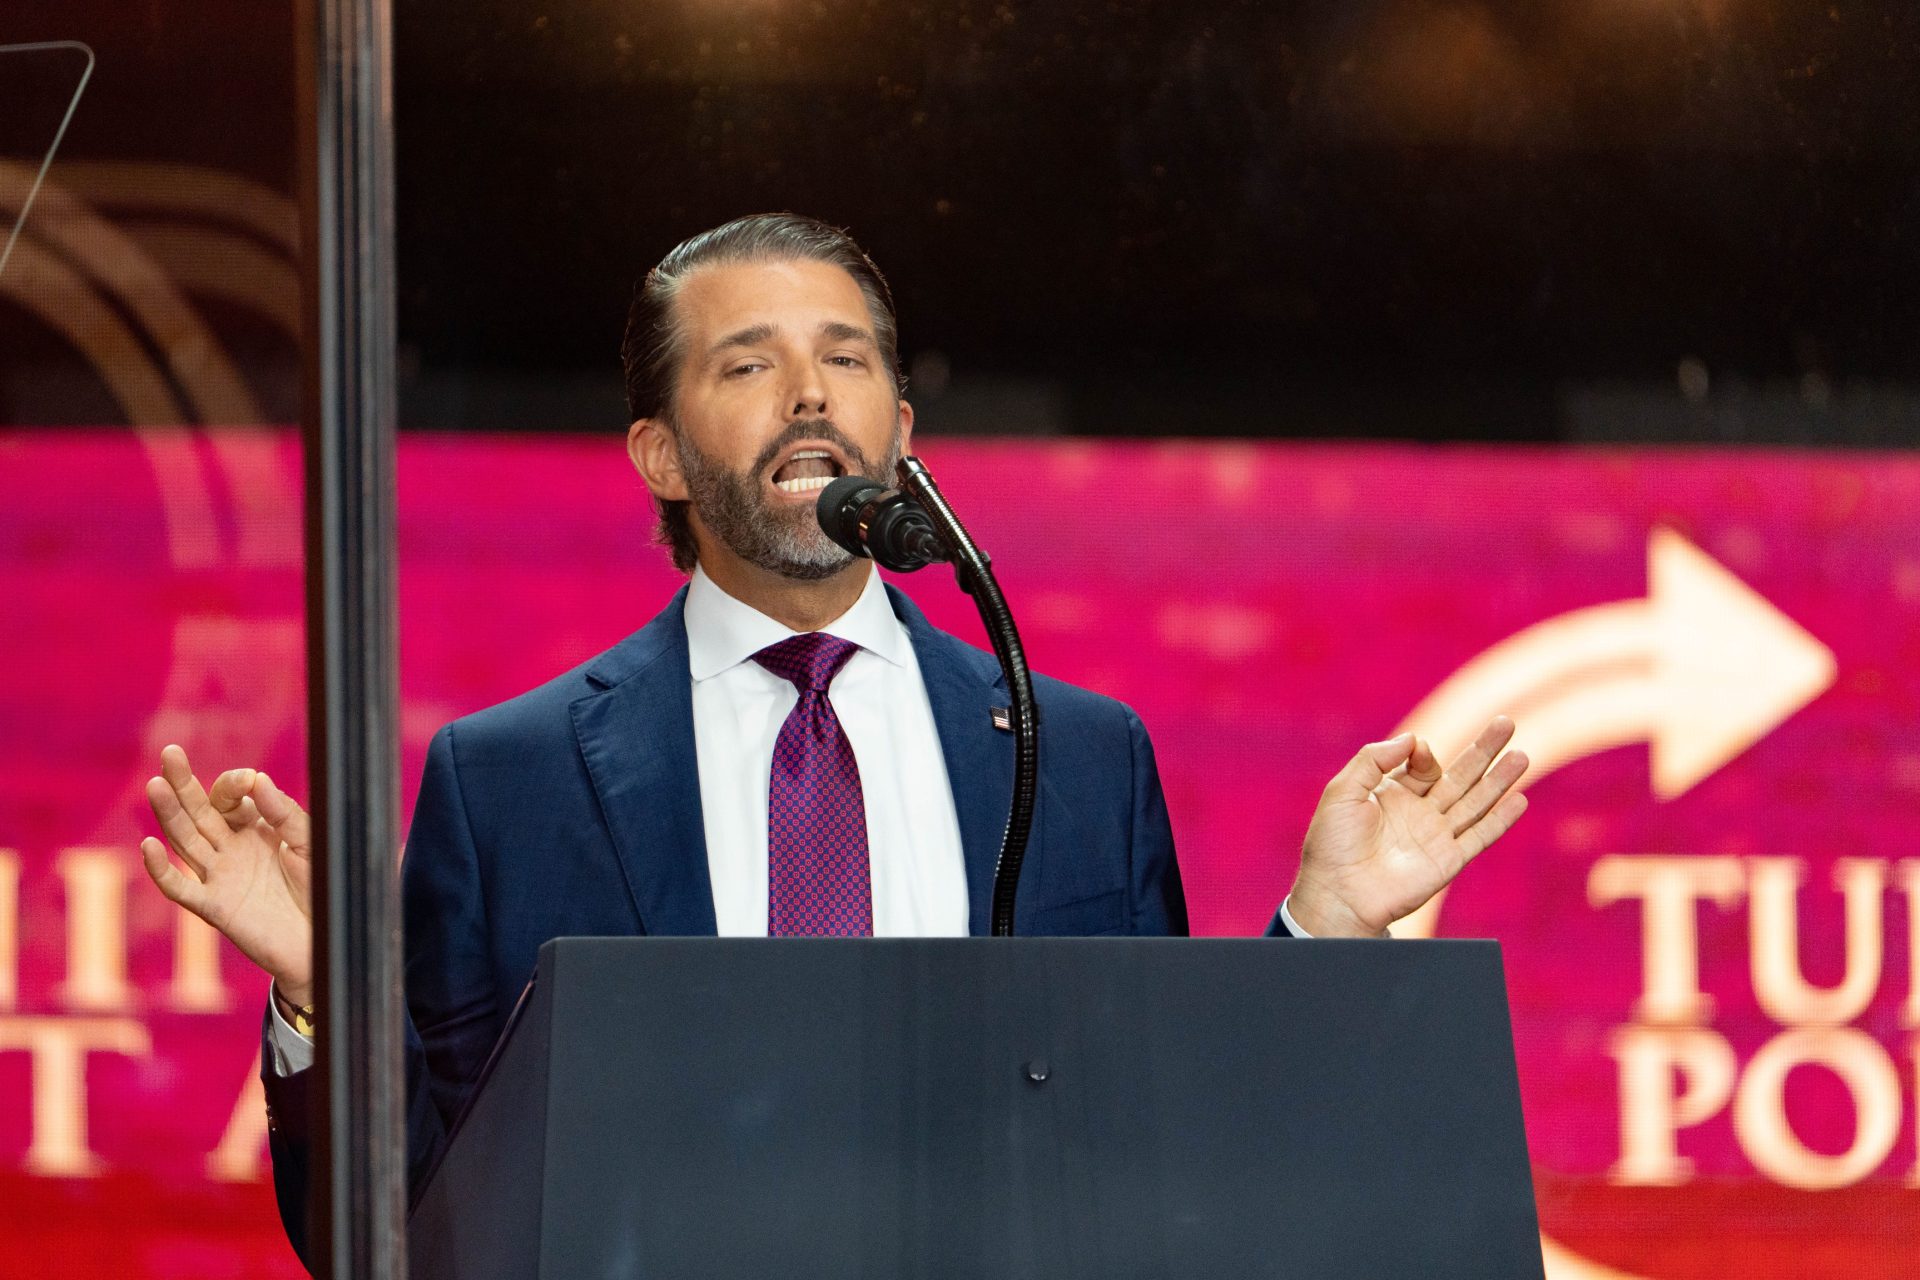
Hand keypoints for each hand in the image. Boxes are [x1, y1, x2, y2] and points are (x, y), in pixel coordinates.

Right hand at [140, 744, 313, 1004]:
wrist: (325, 940)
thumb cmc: (322, 889)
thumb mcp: (310, 843)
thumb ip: (284, 813)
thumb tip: (257, 778)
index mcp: (255, 829)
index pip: (231, 798)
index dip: (234, 785)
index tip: (249, 779)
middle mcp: (231, 849)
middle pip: (199, 811)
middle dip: (184, 783)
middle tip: (171, 752)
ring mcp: (219, 876)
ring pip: (185, 840)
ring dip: (169, 814)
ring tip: (155, 785)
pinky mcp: (214, 907)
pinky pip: (180, 887)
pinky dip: (162, 868)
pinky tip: (149, 845)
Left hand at [1288, 717, 1528, 937]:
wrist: (1338, 893)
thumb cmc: (1332, 844)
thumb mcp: (1343, 790)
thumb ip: (1373, 759)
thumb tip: (1414, 739)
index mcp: (1393, 794)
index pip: (1423, 764)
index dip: (1424, 753)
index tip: (1418, 749)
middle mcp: (1419, 812)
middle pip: (1460, 776)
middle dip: (1482, 750)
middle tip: (1506, 723)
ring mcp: (1436, 836)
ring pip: (1476, 801)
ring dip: (1499, 779)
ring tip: (1521, 755)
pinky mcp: (1448, 860)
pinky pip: (1479, 836)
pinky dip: (1500, 820)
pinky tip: (1519, 800)